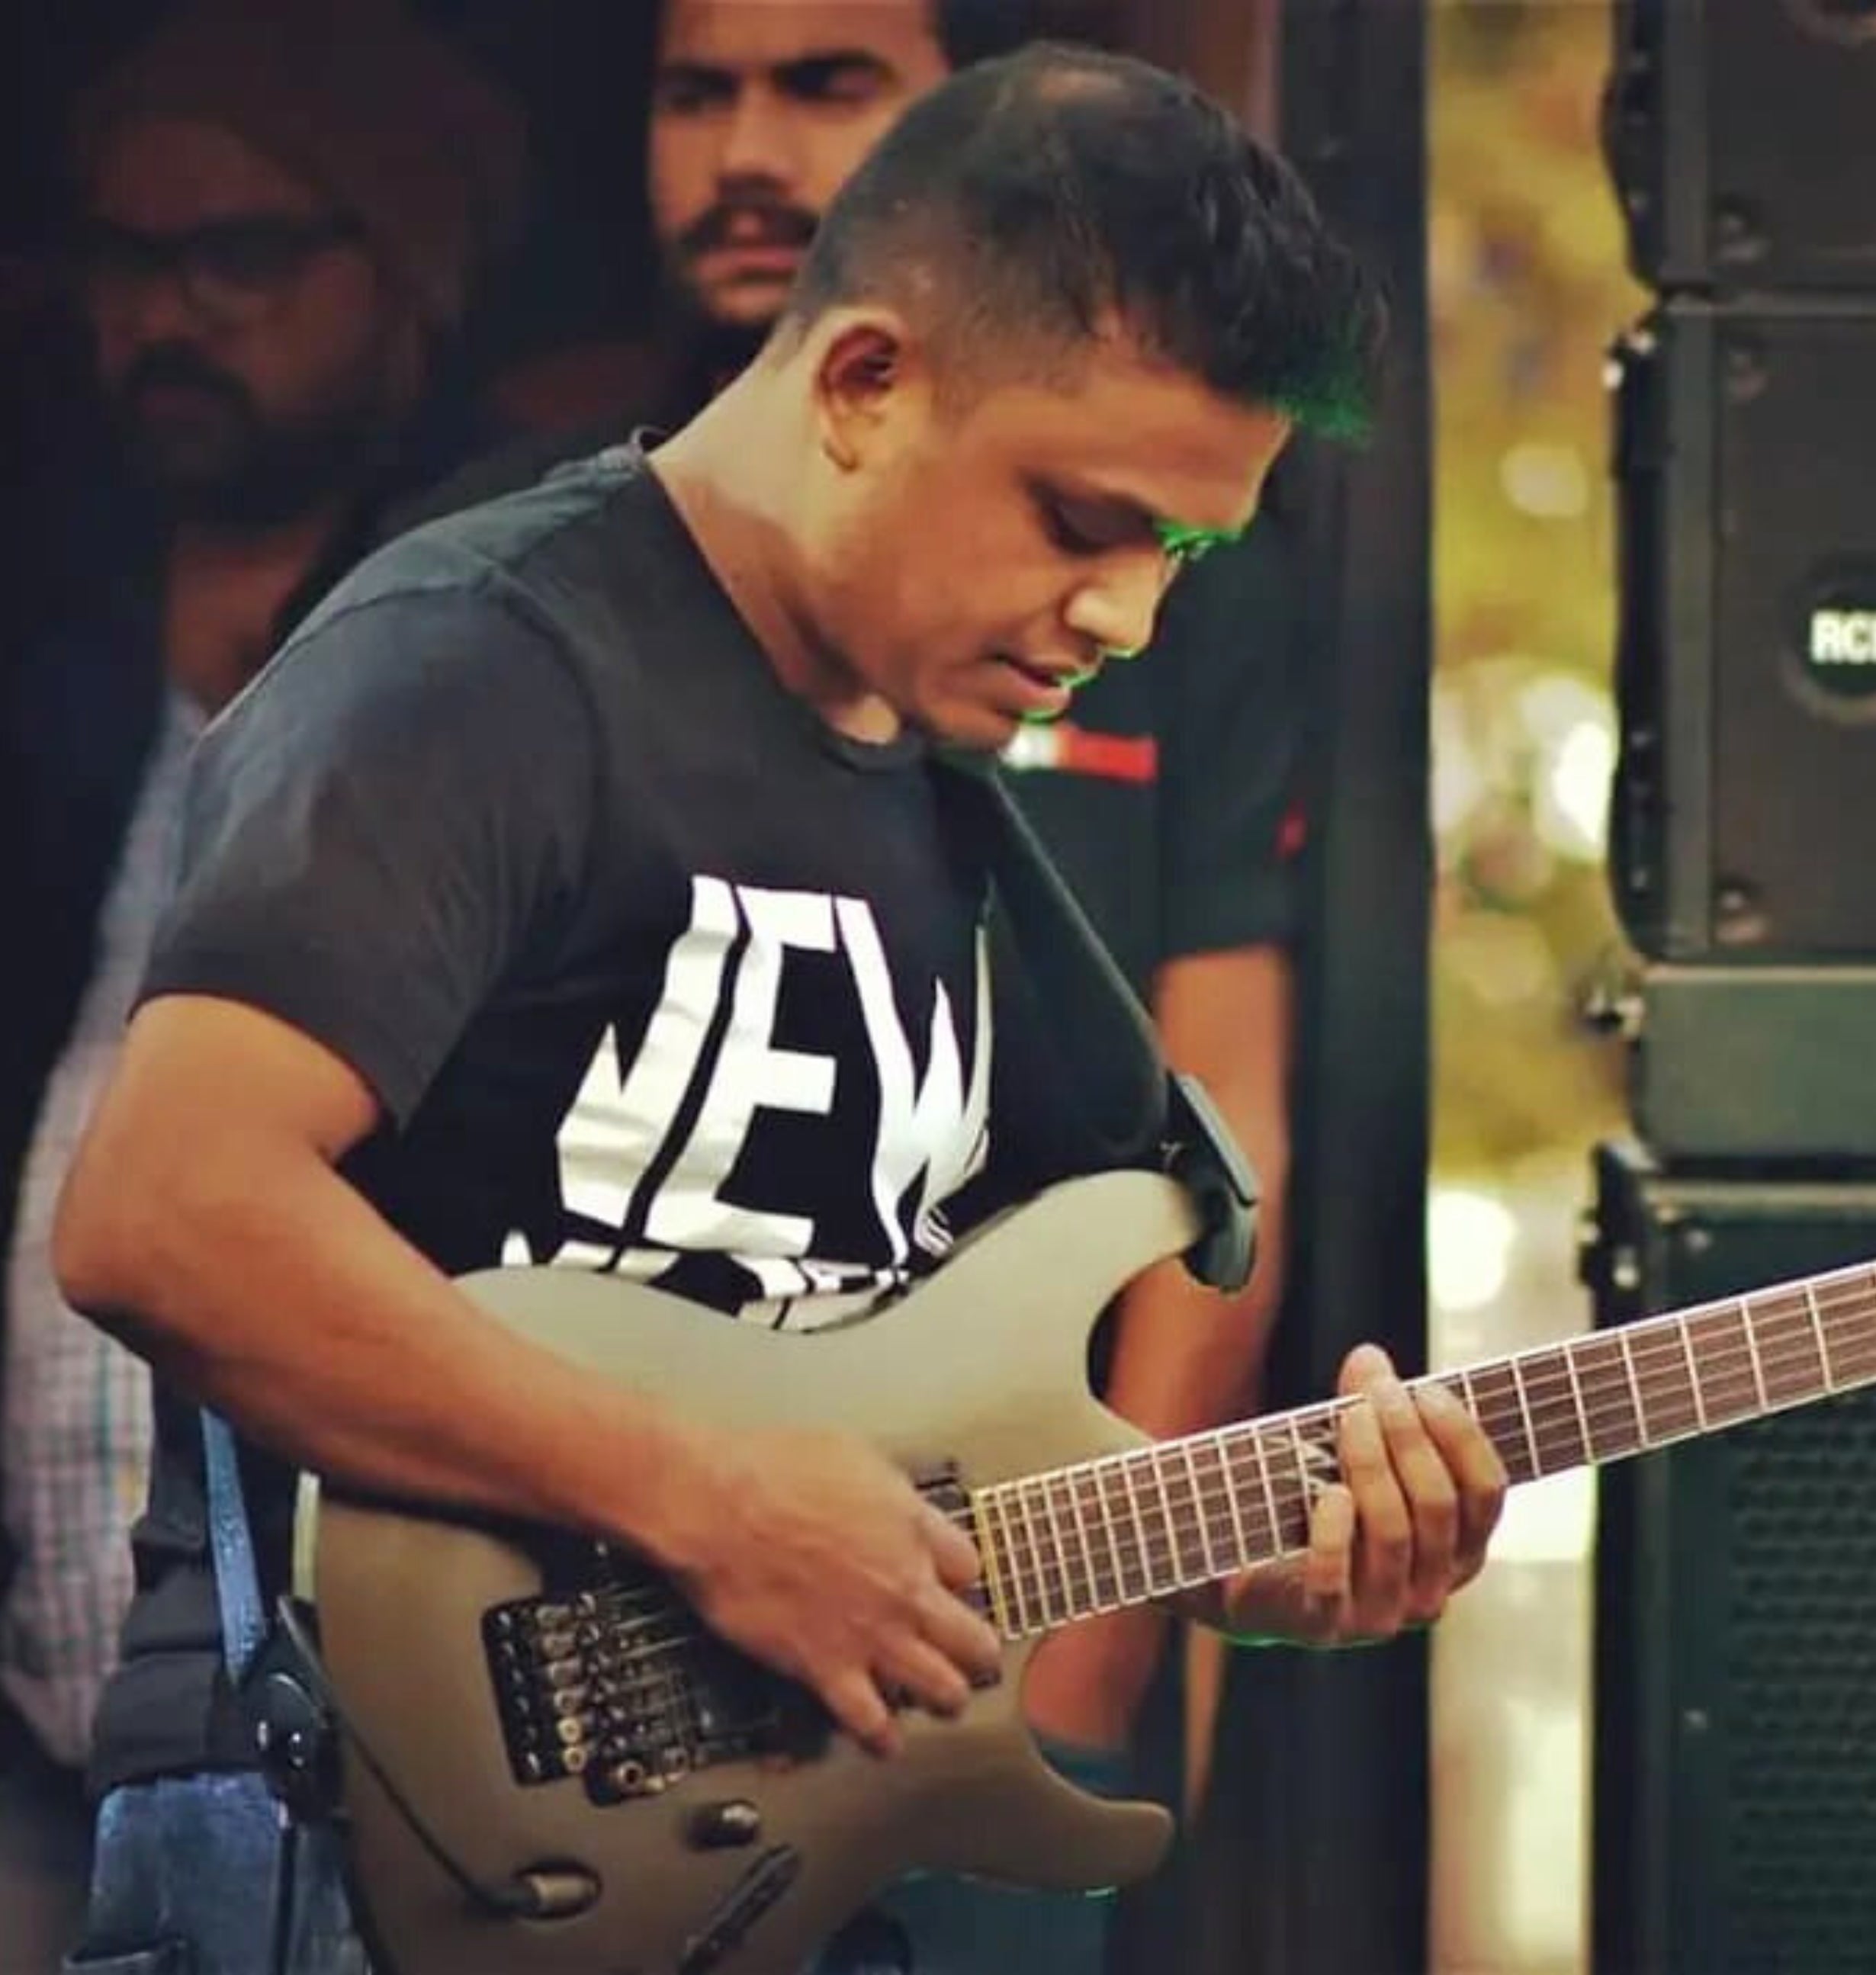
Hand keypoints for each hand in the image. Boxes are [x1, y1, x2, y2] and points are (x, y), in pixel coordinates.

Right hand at [664, 1424, 1001, 1755]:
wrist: (717, 1504)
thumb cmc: (768, 1470)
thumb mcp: (851, 1455)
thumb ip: (884, 1493)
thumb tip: (891, 1503)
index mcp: (912, 1527)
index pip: (970, 1568)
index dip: (963, 1581)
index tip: (954, 1587)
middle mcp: (904, 1586)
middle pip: (975, 1638)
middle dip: (978, 1651)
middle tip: (973, 1656)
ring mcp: (872, 1633)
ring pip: (943, 1689)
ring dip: (947, 1697)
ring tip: (944, 1701)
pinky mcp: (827, 1668)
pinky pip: (873, 1723)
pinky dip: (882, 1737)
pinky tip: (884, 1740)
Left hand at [1221, 1345, 1505, 1646]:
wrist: (1248, 1572)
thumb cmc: (1318, 1506)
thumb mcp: (1350, 1455)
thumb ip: (1367, 1409)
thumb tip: (1370, 1356)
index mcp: (1457, 1551)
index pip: (1486, 1494)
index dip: (1462, 1437)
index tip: (1426, 1389)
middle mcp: (1431, 1590)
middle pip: (1439, 1506)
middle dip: (1411, 1439)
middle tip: (1379, 1394)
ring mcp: (1382, 1613)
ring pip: (1394, 1533)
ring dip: (1371, 1465)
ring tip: (1349, 1418)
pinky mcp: (1327, 1624)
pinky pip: (1337, 1577)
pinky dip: (1334, 1532)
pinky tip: (1327, 1495)